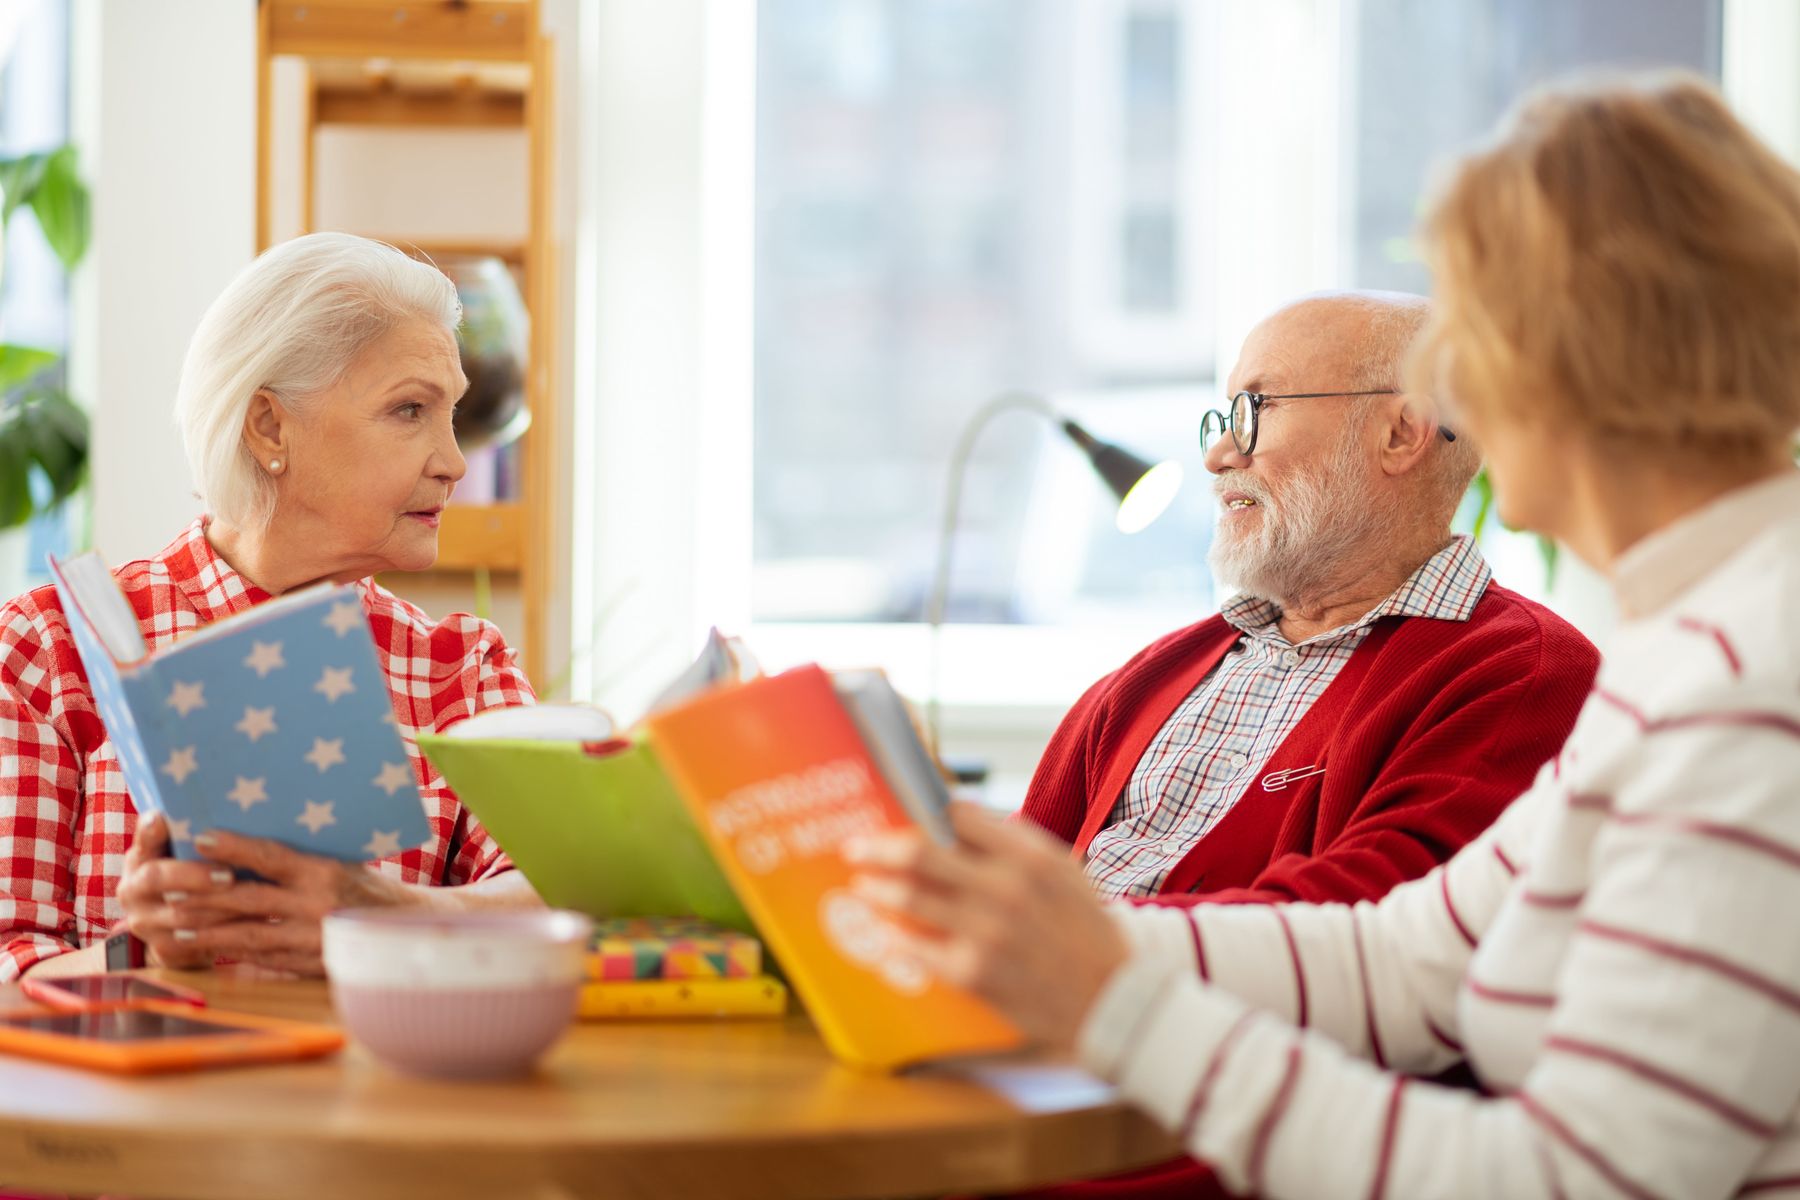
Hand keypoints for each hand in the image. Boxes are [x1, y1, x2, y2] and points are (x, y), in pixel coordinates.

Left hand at [117, 816, 401, 975]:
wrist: (403, 928)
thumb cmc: (367, 887)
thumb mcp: (342, 862)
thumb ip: (301, 859)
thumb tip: (247, 845)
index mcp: (325, 871)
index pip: (271, 856)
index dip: (234, 847)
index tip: (199, 837)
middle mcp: (317, 904)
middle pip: (249, 899)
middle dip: (203, 896)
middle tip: (167, 891)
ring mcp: (312, 938)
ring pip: (248, 934)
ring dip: (207, 931)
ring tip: (174, 926)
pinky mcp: (308, 964)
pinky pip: (263, 958)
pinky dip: (233, 952)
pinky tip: (209, 948)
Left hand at [845, 803, 1129, 1048]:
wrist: (1115, 999)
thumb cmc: (1085, 930)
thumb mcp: (1063, 871)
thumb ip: (1015, 843)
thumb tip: (959, 817)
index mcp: (1028, 857)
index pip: (957, 815)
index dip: (923, 812)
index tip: (899, 813)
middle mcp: (1005, 889)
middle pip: (919, 853)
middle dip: (878, 848)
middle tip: (856, 848)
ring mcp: (986, 933)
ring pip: (909, 899)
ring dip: (876, 889)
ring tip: (864, 887)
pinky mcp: (974, 974)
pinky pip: (916, 949)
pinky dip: (895, 938)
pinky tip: (885, 934)